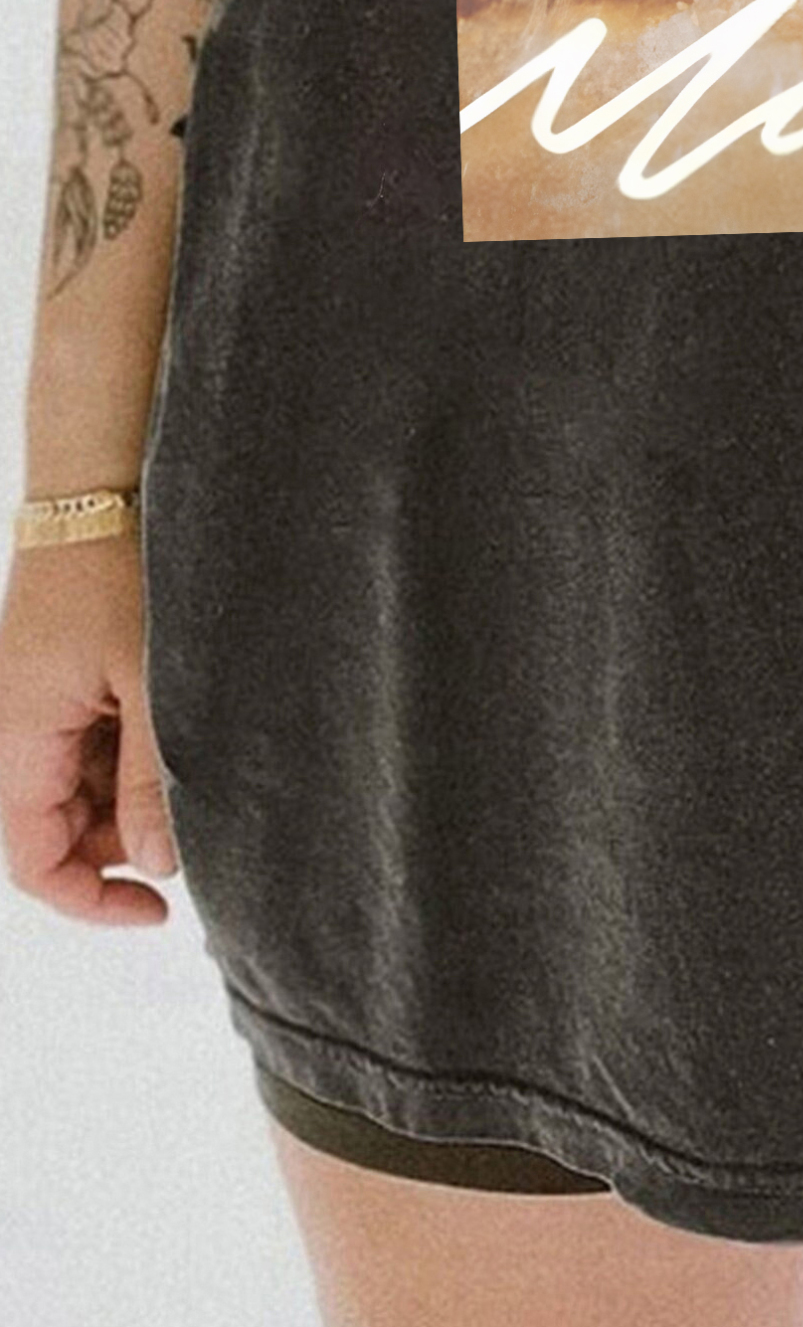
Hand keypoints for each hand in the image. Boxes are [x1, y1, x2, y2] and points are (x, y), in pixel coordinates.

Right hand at [0, 535, 178, 924]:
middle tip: (191, 815)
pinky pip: (91, 745)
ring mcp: (39, 705)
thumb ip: (151, 779)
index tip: (157, 908)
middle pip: (59, 830)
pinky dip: (132, 752)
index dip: (90, 900)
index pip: (32, 862)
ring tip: (189, 750)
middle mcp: (17, 730)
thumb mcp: (150, 685)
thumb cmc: (121, 575)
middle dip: (121, 843)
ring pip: (80, 791)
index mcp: (19, 739)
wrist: (101, 487)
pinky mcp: (65, 682)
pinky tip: (175, 718)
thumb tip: (159, 865)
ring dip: (131, 794)